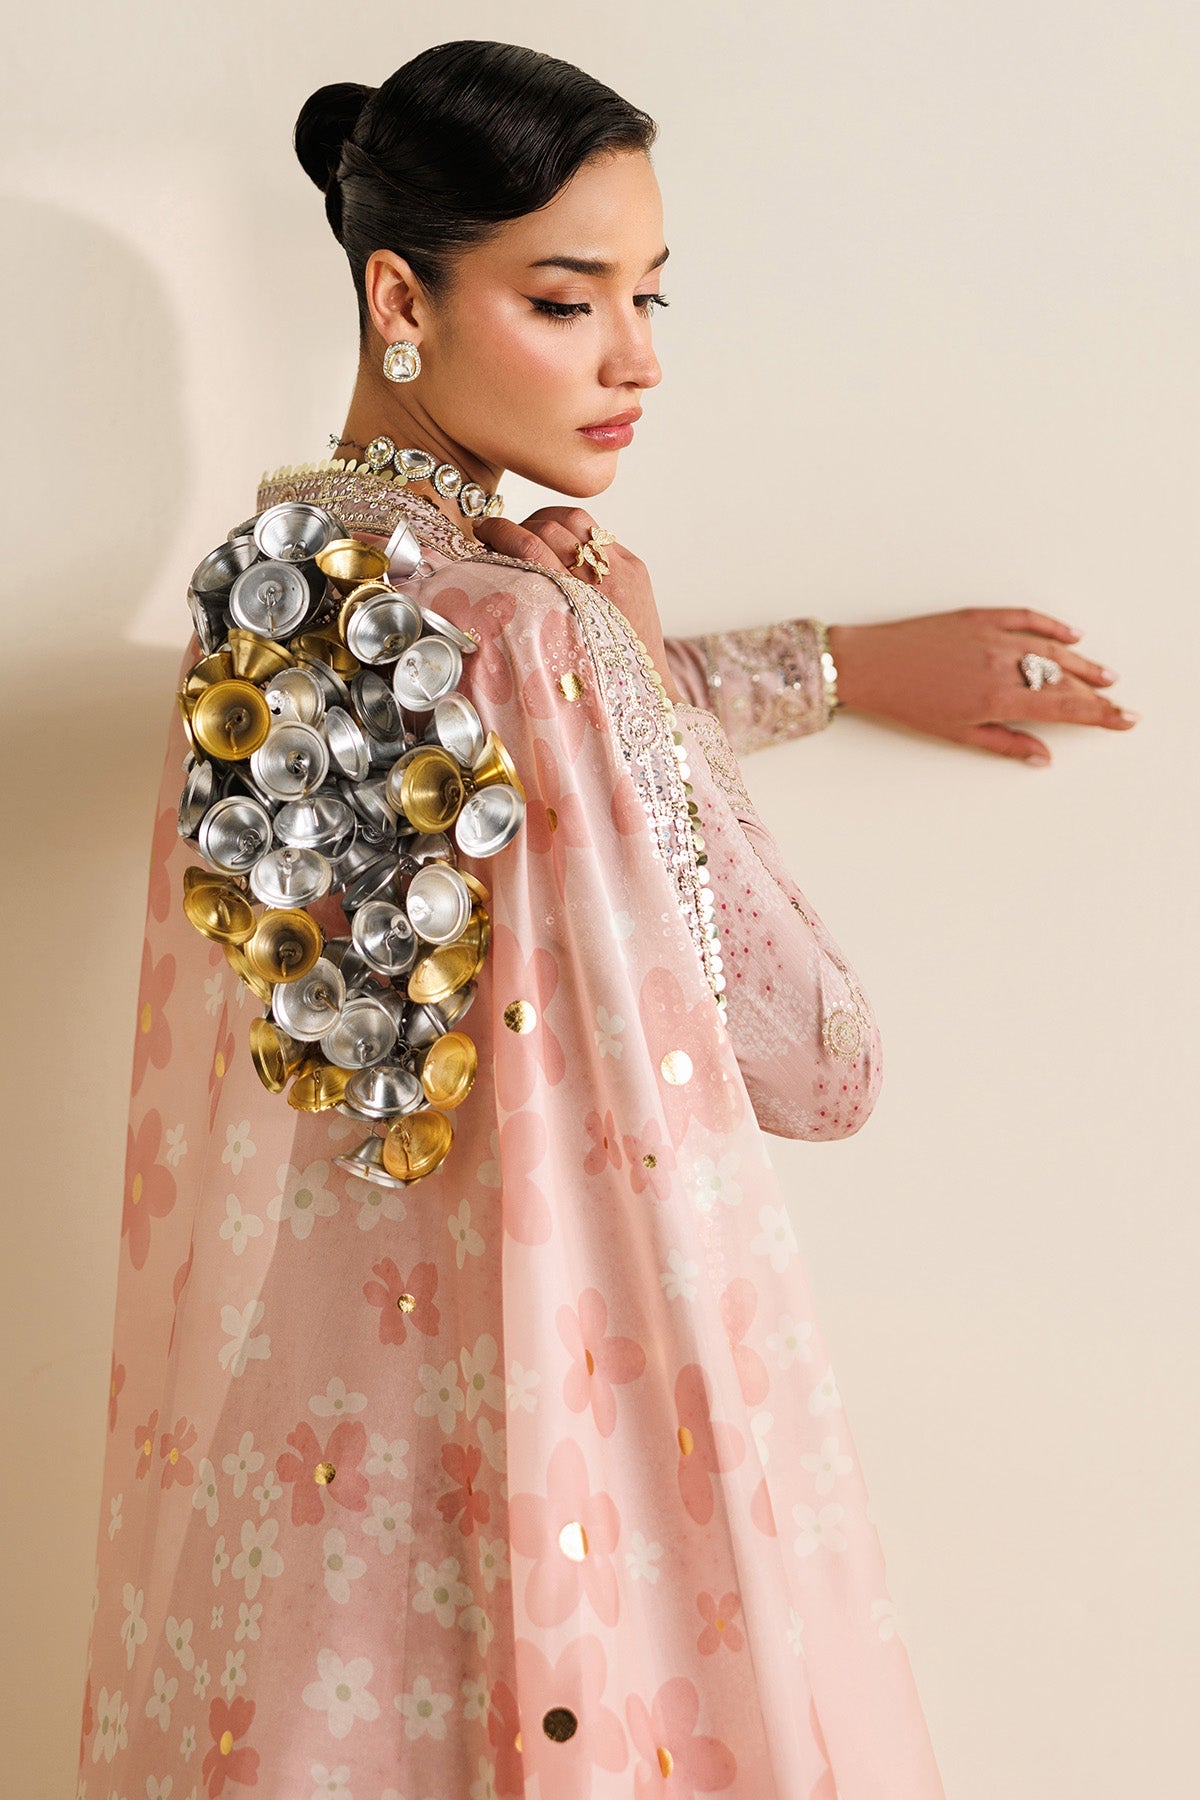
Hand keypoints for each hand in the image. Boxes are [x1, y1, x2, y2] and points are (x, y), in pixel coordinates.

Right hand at [472, 508, 685, 701]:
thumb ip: (529, 608)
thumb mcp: (552, 644)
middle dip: (520, 526)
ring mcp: (625, 571)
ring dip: (546, 520)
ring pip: (577, 521)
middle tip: (500, 536)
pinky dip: (573, 533)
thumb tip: (495, 570)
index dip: (502, 533)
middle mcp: (605, 581)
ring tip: (529, 533)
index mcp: (578, 602)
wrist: (645, 689)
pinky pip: (599, 535)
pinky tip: (558, 546)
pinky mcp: (637, 568)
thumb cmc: (592, 679)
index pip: (533, 548)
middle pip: (552, 529)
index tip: (482, 530)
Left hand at [827, 608, 1137, 764]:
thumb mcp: (957, 734)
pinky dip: (1052, 625)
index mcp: (997, 697)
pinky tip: (1071, 633)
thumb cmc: (907, 703)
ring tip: (1105, 675)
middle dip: (1096, 692)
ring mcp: (992, 636)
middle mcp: (1001, 664)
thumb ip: (1006, 743)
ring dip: (1082, 662)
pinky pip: (1026, 618)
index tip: (1124, 719)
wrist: (870, 665)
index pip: (1064, 706)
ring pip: (1051, 648)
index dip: (1099, 714)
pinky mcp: (979, 616)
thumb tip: (1044, 756)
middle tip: (1119, 703)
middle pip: (1064, 678)